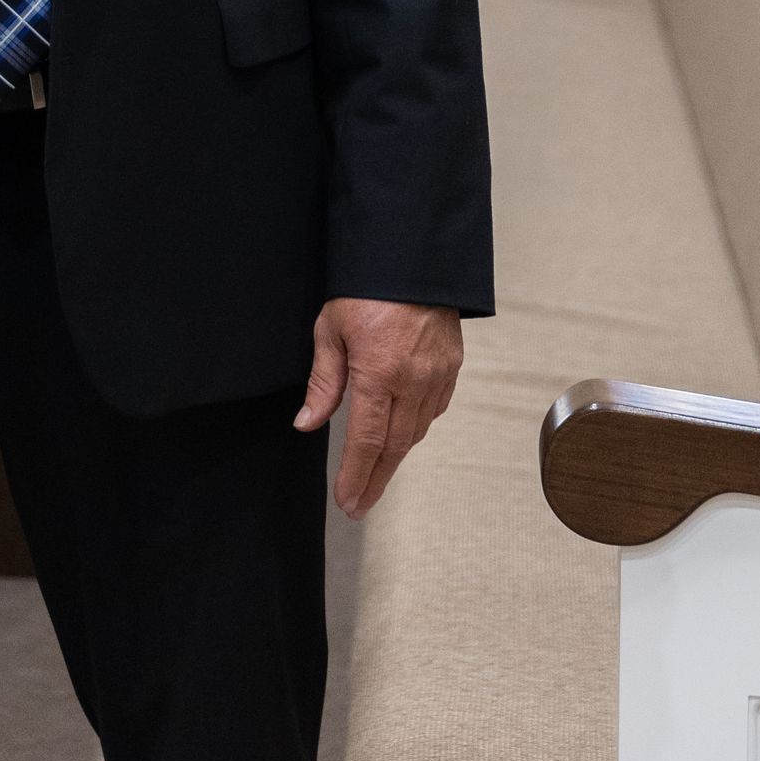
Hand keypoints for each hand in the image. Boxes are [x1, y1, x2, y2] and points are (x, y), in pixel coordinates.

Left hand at [293, 297, 461, 519]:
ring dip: (394, 457)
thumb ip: (323, 382)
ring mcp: (438, 375)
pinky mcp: (452, 366)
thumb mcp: (330, 328)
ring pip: (416, 432)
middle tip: (359, 505)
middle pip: (394, 447)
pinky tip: (401, 433)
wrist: (414, 255)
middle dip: (375, 480)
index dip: (356, 476)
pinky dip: (416, 428)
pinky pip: (434, 410)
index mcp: (379, 373)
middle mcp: (414, 381)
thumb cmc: (365, 287)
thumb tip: (307, 425)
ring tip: (374, 474)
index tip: (347, 502)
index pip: (366, 441)